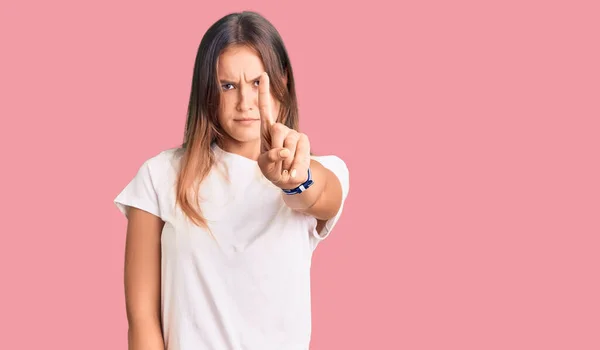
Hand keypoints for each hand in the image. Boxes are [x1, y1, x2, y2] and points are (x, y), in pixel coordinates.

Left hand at [256, 72, 310, 189]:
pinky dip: (296, 164)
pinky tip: (294, 170)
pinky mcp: (304, 141)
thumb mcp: (264, 166)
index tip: (263, 74)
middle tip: (277, 162)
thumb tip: (284, 152)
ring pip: (289, 143)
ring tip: (285, 167)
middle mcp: (281, 128)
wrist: (288, 179)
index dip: (264, 92)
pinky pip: (300, 151)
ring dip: (286, 161)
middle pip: (277, 129)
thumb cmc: (272, 170)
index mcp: (266, 131)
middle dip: (275, 148)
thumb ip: (270, 158)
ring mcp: (294, 134)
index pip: (265, 108)